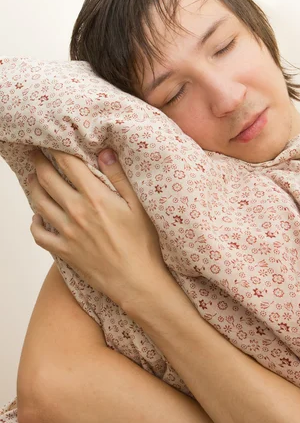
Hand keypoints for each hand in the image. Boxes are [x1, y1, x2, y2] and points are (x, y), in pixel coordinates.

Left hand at [28, 148, 169, 309]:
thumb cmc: (143, 244)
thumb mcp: (139, 205)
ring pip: (39, 203)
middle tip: (35, 153)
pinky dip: (34, 223)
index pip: (68, 164)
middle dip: (38, 162)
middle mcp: (76, 212)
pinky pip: (39, 235)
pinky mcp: (64, 251)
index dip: (56, 149)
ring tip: (34, 178)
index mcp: (95, 197)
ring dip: (33, 187)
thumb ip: (119, 177)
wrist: (136, 281)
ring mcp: (67, 233)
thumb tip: (104, 151)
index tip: (50, 141)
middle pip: (47, 180)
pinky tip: (38, 217)